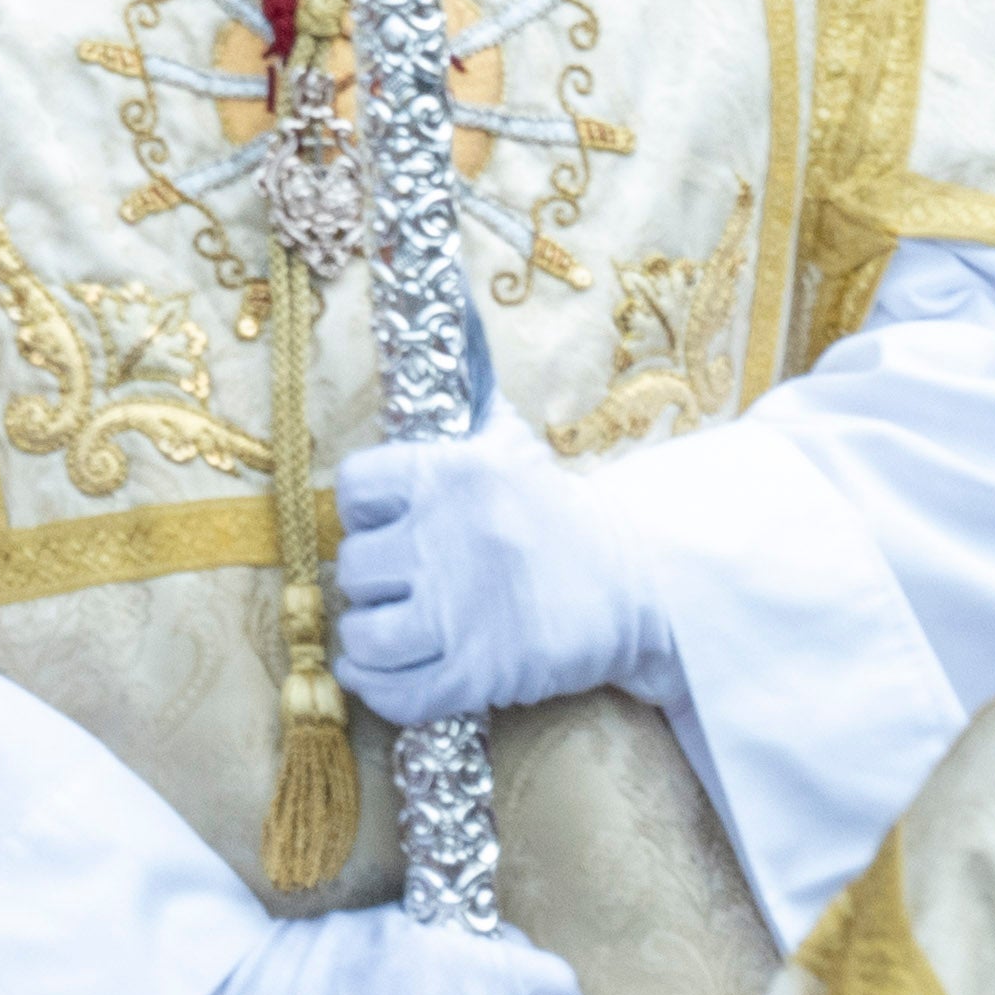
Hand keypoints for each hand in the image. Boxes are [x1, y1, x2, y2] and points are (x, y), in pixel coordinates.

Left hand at [330, 423, 663, 723]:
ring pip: (363, 634)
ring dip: (367, 638)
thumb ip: (467, 394)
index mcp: (448, 475)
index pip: (354, 489)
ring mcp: (461, 612)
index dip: (362, 511)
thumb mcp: (511, 442)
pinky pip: (397, 692)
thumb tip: (444, 302)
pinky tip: (382, 673)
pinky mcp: (481, 673)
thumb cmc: (560, 514)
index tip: (385, 523)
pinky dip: (379, 689)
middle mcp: (445, 539)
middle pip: (353, 567)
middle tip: (398, 583)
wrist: (640, 585)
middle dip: (370, 580)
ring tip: (389, 629)